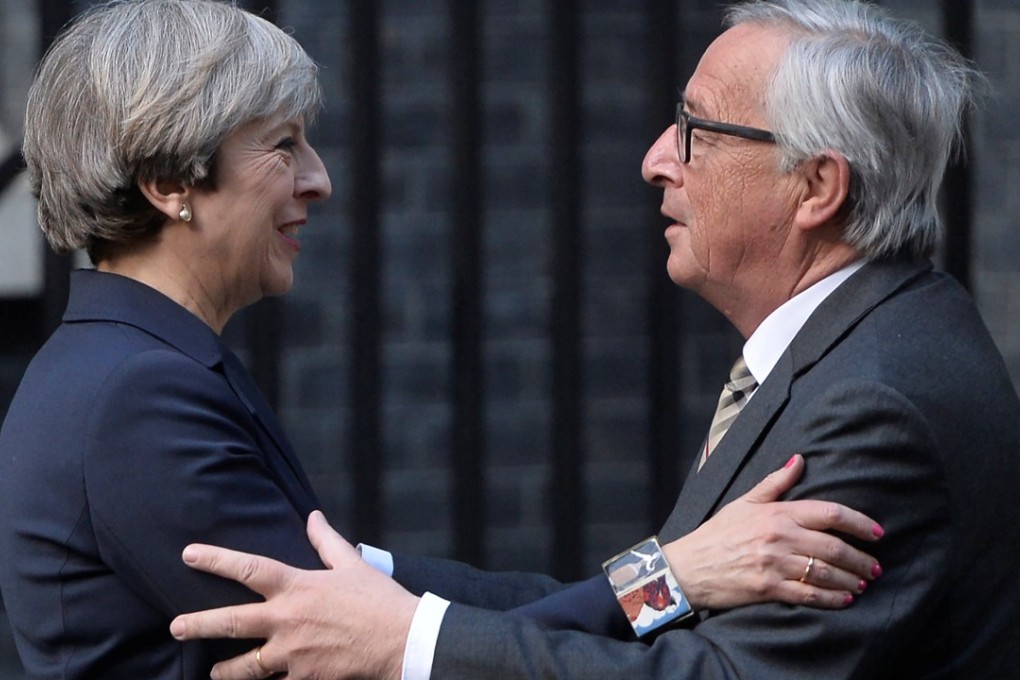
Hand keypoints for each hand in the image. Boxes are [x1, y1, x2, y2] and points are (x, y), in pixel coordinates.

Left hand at [169, 511, 418, 679]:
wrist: (403, 640)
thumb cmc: (378, 599)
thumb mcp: (352, 563)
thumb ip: (326, 540)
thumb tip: (312, 516)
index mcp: (298, 587)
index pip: (248, 569)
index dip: (215, 559)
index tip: (189, 554)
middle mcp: (288, 620)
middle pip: (232, 622)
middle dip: (198, 624)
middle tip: (175, 626)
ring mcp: (293, 654)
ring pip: (246, 666)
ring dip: (226, 670)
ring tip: (214, 672)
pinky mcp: (305, 679)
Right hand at [666, 454, 882, 610]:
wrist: (689, 565)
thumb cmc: (718, 533)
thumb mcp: (744, 502)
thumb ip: (775, 482)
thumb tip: (799, 460)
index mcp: (777, 513)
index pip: (828, 513)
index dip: (859, 522)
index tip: (877, 533)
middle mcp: (779, 537)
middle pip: (833, 546)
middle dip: (861, 559)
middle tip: (875, 567)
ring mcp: (774, 564)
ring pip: (825, 572)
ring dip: (850, 580)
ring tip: (863, 584)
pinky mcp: (769, 588)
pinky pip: (808, 594)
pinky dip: (831, 599)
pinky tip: (844, 600)